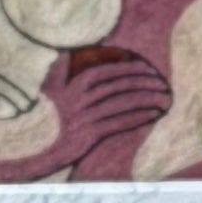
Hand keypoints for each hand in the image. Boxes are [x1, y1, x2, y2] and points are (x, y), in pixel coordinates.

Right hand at [13, 50, 174, 176]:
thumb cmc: (47, 119)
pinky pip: (119, 123)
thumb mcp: (51, 91)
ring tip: (164, 97)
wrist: (37, 148)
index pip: (105, 71)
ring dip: (146, 99)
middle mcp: (79, 100)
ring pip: (122, 104)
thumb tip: (68, 54)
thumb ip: (61, 71)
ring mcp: (84, 118)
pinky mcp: (89, 136)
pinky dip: (139, 117)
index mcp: (72, 86)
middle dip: (143, 82)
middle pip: (117, 86)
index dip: (128, 67)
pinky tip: (154, 114)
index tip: (146, 67)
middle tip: (162, 82)